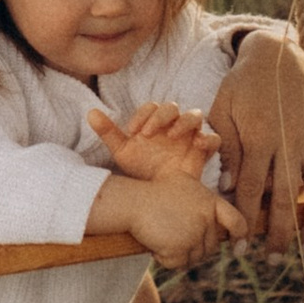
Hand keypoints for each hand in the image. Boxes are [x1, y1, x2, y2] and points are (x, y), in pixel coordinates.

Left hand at [89, 100, 220, 184]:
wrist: (158, 194)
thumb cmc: (141, 169)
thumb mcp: (123, 152)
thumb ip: (109, 133)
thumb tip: (90, 112)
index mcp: (154, 121)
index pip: (151, 107)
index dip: (142, 115)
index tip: (131, 132)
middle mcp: (172, 124)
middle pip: (172, 107)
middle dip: (161, 117)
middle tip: (148, 134)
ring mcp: (190, 136)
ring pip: (194, 116)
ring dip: (184, 122)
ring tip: (172, 136)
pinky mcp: (203, 150)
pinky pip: (213, 138)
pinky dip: (209, 138)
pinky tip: (198, 145)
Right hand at [89, 169, 247, 269]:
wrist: (132, 202)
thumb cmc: (153, 192)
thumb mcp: (185, 185)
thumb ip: (204, 201)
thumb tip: (221, 220)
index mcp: (210, 201)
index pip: (237, 222)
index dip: (240, 237)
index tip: (239, 249)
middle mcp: (206, 218)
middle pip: (211, 247)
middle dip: (194, 247)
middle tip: (173, 235)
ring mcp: (195, 234)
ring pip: (195, 258)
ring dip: (178, 254)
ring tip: (161, 236)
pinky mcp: (181, 248)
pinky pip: (177, 263)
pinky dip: (165, 259)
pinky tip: (154, 244)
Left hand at [208, 34, 303, 249]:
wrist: (277, 55)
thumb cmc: (243, 85)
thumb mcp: (223, 110)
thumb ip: (227, 148)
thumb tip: (226, 185)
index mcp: (257, 137)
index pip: (248, 189)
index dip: (244, 220)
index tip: (239, 247)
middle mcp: (287, 142)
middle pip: (283, 198)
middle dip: (279, 233)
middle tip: (273, 259)